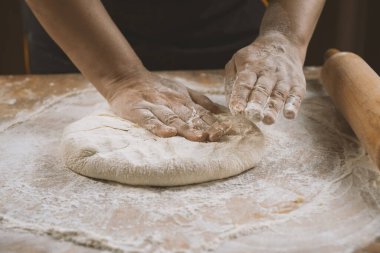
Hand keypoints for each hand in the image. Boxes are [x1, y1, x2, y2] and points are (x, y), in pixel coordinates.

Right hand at [107, 70, 228, 141]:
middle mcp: (171, 103)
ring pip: (173, 119)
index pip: (201, 113)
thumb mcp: (182, 90)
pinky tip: (168, 134)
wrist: (126, 79)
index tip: (226, 131)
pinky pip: (149, 120)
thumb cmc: (157, 87)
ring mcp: (155, 107)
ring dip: (187, 128)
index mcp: (183, 100)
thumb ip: (201, 100)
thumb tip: (221, 111)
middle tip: (217, 136)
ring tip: (199, 137)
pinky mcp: (138, 111)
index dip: (214, 123)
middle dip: (204, 127)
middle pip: (190, 117)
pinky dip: (159, 127)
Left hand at [225, 33, 305, 123]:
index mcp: (250, 67)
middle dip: (257, 104)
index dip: (240, 97)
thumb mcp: (237, 61)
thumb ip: (231, 81)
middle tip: (252, 116)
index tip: (236, 110)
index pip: (244, 83)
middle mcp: (268, 72)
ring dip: (274, 108)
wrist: (284, 42)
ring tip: (268, 120)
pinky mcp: (298, 83)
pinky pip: (296, 95)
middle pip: (262, 89)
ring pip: (278, 94)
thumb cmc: (254, 59)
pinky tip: (289, 115)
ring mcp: (284, 78)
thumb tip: (231, 104)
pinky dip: (294, 105)